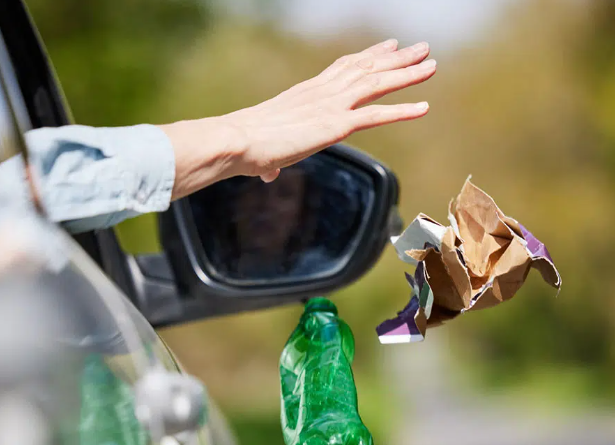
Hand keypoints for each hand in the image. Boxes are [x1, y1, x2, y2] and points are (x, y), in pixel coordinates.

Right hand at [163, 39, 435, 198]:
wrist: (237, 139)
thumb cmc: (244, 145)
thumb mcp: (263, 149)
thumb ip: (271, 160)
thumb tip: (266, 174)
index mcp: (307, 93)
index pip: (344, 68)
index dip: (369, 56)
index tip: (387, 47)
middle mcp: (322, 92)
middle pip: (366, 68)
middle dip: (395, 58)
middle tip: (420, 48)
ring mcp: (331, 106)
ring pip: (376, 83)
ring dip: (406, 74)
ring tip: (431, 64)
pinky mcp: (335, 124)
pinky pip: (376, 115)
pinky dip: (402, 110)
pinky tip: (423, 107)